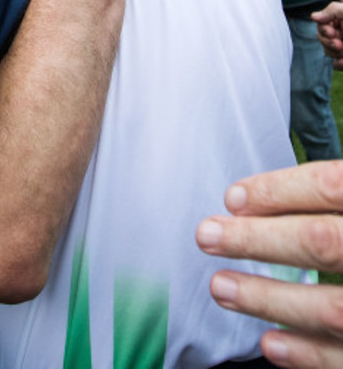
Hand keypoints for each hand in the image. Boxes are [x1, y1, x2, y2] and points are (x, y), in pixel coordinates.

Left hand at [196, 161, 342, 367]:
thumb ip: (328, 198)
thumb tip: (252, 203)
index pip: (330, 185)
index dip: (277, 189)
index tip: (232, 197)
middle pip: (322, 242)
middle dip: (257, 239)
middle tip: (206, 235)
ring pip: (332, 308)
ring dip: (267, 297)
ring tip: (220, 287)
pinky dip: (307, 353)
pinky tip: (267, 341)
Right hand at [313, 2, 342, 69]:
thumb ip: (332, 10)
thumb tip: (313, 16)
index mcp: (339, 21)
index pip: (322, 26)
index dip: (324, 30)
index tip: (332, 33)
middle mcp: (340, 33)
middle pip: (322, 39)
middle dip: (328, 43)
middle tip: (339, 45)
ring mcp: (342, 46)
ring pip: (328, 52)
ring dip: (334, 53)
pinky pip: (337, 64)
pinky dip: (339, 64)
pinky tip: (342, 61)